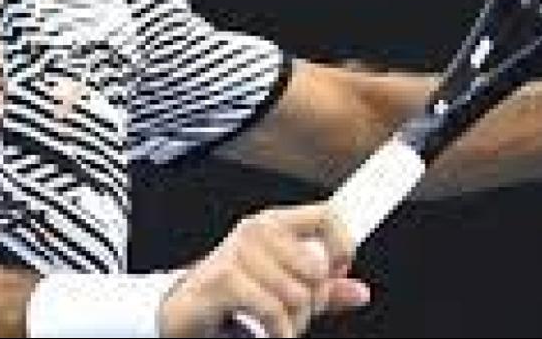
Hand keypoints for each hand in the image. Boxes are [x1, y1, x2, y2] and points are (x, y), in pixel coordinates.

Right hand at [157, 203, 370, 337]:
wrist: (182, 313)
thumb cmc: (230, 298)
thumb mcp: (284, 290)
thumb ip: (323, 289)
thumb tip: (359, 292)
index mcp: (273, 224)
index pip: (326, 216)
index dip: (343, 245)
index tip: (340, 270)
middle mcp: (256, 230)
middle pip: (316, 267)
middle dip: (313, 301)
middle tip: (295, 313)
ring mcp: (238, 252)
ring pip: (297, 294)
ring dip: (293, 323)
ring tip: (277, 325)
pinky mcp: (224, 279)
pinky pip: (273, 310)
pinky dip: (278, 332)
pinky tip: (270, 333)